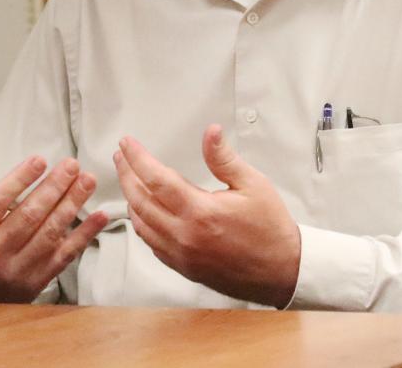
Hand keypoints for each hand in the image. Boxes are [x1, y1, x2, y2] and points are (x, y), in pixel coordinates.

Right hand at [0, 141, 108, 302]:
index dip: (19, 180)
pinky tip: (99, 215)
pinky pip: (65, 255)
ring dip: (72, 204)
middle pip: (28, 216)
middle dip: (54, 188)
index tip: (40, 160)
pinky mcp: (38, 280)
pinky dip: (85, 235)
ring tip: (87, 180)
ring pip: (49, 233)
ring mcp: (17, 269)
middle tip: (72, 165)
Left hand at [114, 125, 300, 307]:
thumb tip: (210, 133)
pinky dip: (142, 224)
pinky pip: (152, 243)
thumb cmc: (270, 228)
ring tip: (128, 179)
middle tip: (120, 156)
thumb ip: (224, 158)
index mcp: (199, 212)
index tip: (127, 144)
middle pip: (140, 201)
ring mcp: (181, 254)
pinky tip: (144, 212)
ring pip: (141, 224)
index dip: (137, 158)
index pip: (156, 179)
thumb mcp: (253, 184)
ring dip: (130, 199)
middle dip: (126, 175)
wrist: (281, 270)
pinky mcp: (183, 267)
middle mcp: (184, 235)